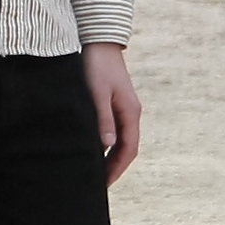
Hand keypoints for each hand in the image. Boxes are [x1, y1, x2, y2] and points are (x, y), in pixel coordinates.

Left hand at [87, 42, 143, 183]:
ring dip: (111, 157)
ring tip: (95, 171)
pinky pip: (114, 130)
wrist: (99, 40)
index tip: (104, 184)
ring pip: (121, 140)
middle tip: (98, 184)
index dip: (117, 169)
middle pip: (126, 148)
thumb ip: (102, 119)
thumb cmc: (96, 65)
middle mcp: (131, 112)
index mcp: (130, 112)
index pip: (128, 149)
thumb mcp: (97, 93)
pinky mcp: (114, 102)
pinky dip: (107, 144)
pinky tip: (94, 149)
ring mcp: (124, 107)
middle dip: (114, 168)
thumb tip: (107, 146)